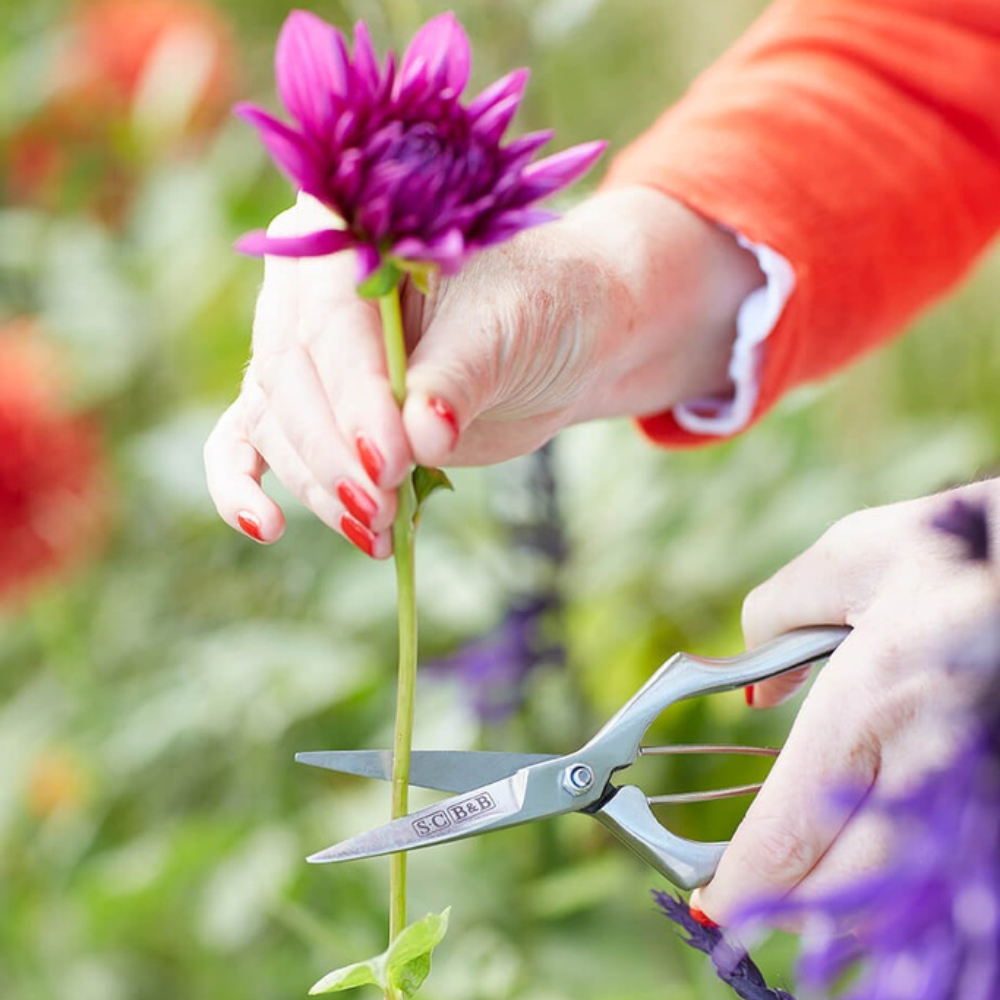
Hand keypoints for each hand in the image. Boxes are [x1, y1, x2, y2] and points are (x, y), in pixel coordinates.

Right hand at [204, 185, 761, 554]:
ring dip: (320, 484)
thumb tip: (420, 438)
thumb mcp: (510, 328)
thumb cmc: (537, 309)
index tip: (392, 460)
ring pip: (277, 421)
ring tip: (377, 531)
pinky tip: (267, 527)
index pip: (329, 323)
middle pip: (289, 378)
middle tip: (381, 508)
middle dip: (334, 453)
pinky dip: (247, 485)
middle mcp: (311, 287)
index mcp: (353, 236)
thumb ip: (459, 376)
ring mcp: (307, 350)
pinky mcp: (315, 407)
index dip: (354, 397)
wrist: (558, 338)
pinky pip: (253, 440)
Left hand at [692, 482, 998, 925]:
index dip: (745, 880)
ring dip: (849, 909)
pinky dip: (909, 892)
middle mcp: (931, 760)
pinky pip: (954, 876)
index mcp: (873, 698)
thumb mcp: (850, 559)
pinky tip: (881, 872)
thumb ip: (776, 617)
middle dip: (789, 906)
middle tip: (752, 899)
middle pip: (845, 886)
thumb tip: (757, 695)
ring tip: (808, 892)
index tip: (715, 904)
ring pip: (906, 900)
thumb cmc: (955, 547)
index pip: (793, 828)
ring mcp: (978, 791)